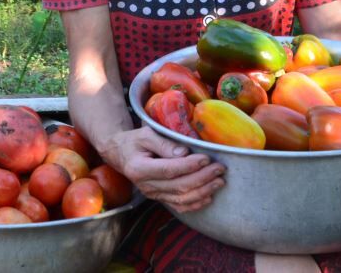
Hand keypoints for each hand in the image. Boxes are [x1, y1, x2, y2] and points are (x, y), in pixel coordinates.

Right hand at [99, 126, 224, 212]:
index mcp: (139, 168)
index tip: (206, 158)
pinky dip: (196, 204)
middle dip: (203, 178)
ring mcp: (152, 195)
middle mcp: (146, 186)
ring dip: (203, 191)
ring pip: (182, 199)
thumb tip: (184, 153)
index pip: (169, 170)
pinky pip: (179, 206)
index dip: (189, 166)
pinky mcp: (159, 198)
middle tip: (220, 168)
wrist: (120, 154)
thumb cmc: (134, 141)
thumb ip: (164, 143)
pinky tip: (209, 196)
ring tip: (219, 181)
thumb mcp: (145, 134)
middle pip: (179, 186)